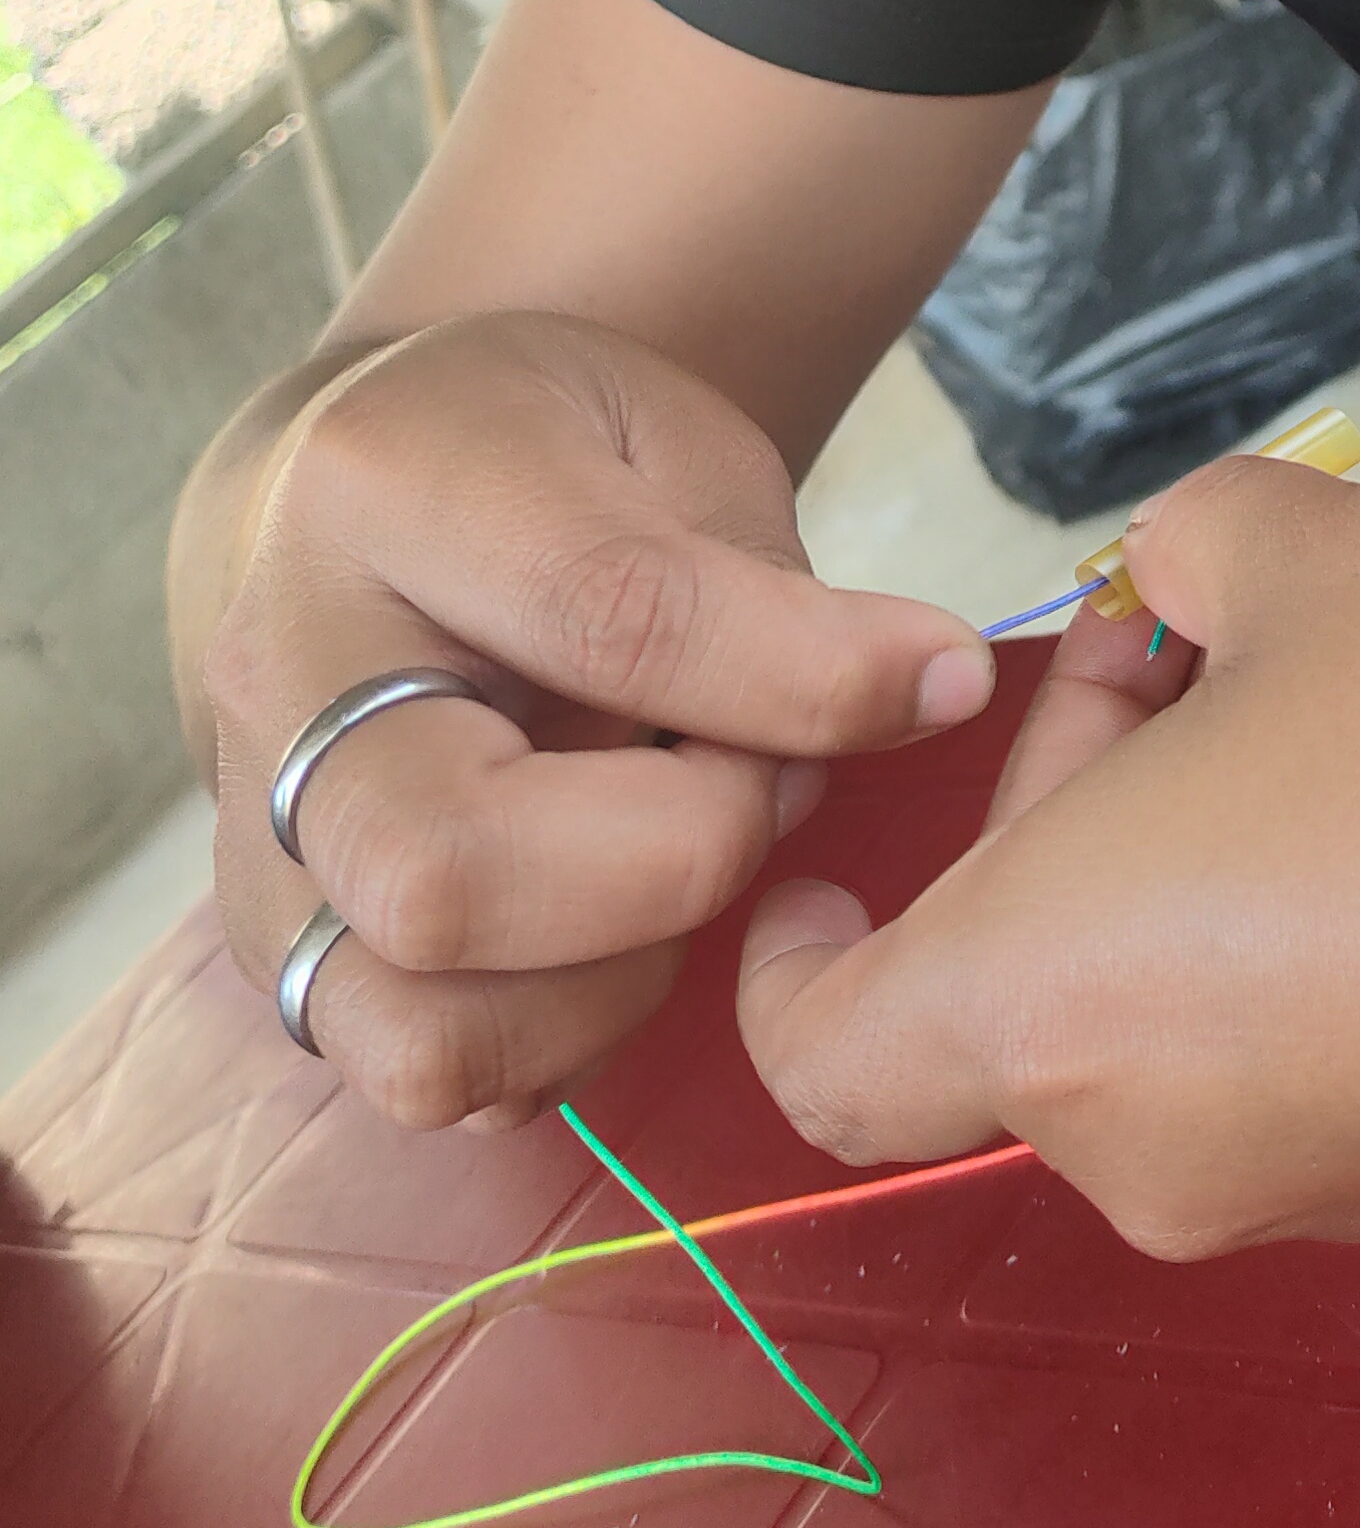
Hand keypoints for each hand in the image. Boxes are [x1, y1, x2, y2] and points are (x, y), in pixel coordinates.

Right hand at [204, 311, 994, 1128]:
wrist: (367, 503)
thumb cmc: (549, 466)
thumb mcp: (681, 451)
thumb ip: (779, 591)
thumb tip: (932, 696)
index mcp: (390, 482)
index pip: (607, 616)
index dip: (805, 677)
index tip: (942, 679)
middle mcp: (276, 675)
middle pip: (446, 875)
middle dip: (673, 862)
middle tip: (753, 782)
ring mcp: (248, 840)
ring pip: (424, 1028)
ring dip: (613, 982)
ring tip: (668, 861)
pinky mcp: (278, 961)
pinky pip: (430, 1075)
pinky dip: (558, 1031)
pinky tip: (604, 923)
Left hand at [737, 458, 1359, 1254]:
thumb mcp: (1317, 549)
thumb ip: (1186, 563)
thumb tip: (1183, 611)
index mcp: (1061, 1005)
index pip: (828, 1059)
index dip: (791, 959)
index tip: (829, 853)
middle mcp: (1164, 1150)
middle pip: (1024, 1005)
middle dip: (1074, 815)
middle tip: (1196, 644)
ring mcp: (1331, 1192)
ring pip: (1177, 1027)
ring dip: (1204, 870)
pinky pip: (1319, 1061)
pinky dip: (1322, 939)